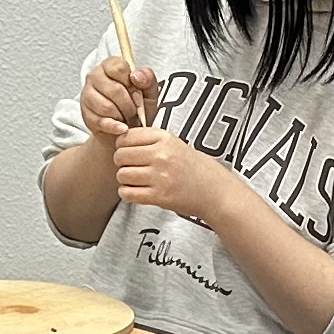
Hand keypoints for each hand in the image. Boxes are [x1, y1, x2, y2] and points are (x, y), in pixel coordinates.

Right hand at [79, 53, 160, 139]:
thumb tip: (136, 76)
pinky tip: (123, 129)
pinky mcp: (86, 114)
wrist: (126, 130)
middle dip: (129, 105)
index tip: (139, 96)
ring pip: (106, 106)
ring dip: (123, 117)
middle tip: (137, 113)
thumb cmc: (137, 106)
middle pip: (114, 89)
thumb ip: (147, 79)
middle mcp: (95, 76)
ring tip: (130, 121)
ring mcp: (87, 95)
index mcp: (110, 65)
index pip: (118, 68)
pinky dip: (115, 127)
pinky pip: (101, 121)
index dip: (132, 84)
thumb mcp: (148, 91)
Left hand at [112, 119, 241, 225]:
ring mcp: (159, 176)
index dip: (123, 146)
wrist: (215, 191)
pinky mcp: (159, 196)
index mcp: (164, 138)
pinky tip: (138, 192)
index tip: (129, 152)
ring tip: (138, 181)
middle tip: (134, 168)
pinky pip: (127, 193)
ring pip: (122, 175)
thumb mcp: (174, 144)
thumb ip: (149, 141)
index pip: (126, 137)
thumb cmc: (194, 168)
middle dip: (123, 164)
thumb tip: (119, 141)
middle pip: (120, 156)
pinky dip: (128, 194)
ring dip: (126, 180)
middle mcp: (161, 155)